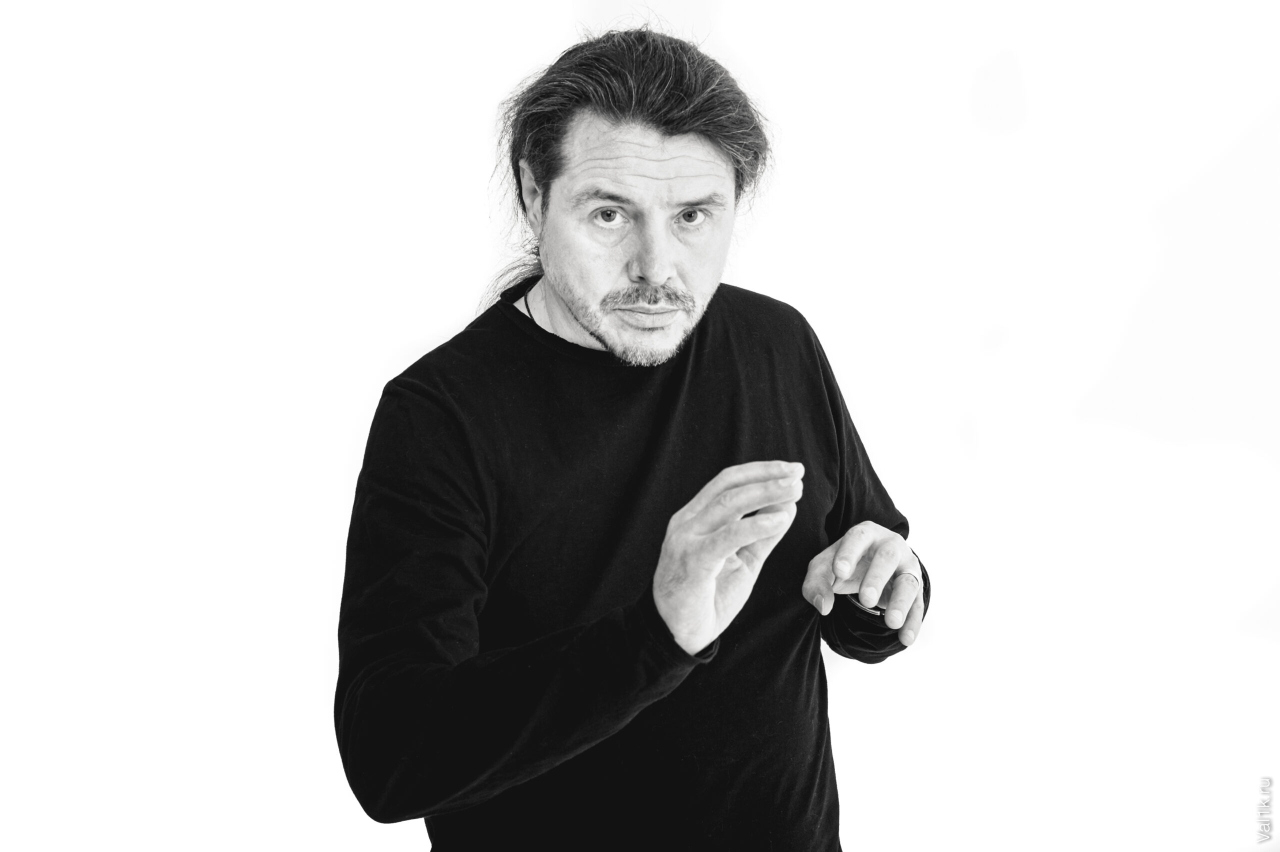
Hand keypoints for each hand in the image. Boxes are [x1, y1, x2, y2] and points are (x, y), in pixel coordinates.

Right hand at [653, 460, 803, 654]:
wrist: (677, 635)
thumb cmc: (707, 597)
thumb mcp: (742, 562)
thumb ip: (761, 535)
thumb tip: (787, 507)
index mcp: (695, 517)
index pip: (727, 481)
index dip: (761, 471)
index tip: (791, 470)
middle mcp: (687, 522)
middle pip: (729, 486)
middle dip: (767, 476)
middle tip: (798, 474)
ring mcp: (686, 540)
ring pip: (729, 504)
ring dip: (766, 493)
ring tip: (794, 491)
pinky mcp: (693, 562)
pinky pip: (727, 538)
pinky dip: (756, 526)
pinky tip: (780, 521)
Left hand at [801, 520, 924, 645]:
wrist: (870, 564)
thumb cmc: (844, 563)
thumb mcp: (824, 568)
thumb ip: (816, 583)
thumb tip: (823, 606)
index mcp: (865, 534)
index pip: (858, 537)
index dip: (849, 553)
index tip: (839, 572)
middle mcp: (890, 545)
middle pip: (887, 557)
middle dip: (877, 578)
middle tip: (866, 600)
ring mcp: (906, 565)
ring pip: (907, 581)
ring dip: (901, 602)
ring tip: (891, 622)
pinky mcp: (916, 586)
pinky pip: (917, 604)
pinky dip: (913, 622)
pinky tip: (906, 638)